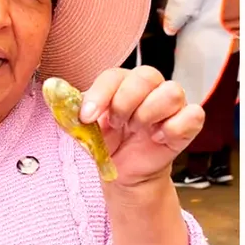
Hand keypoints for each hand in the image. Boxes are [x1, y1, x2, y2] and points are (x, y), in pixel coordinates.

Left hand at [79, 66, 203, 186]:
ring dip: (148, 114)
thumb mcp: (85, 127)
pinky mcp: (189, 123)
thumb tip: (52, 90)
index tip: (87, 116)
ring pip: (172, 92)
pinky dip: (173, 128)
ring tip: (137, 130)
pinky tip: (157, 138)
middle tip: (117, 123)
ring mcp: (173, 105)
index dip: (100, 94)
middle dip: (125, 102)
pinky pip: (193, 115)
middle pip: (147, 75)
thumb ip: (71, 109)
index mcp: (125, 82)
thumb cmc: (108, 142)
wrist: (124, 169)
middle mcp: (152, 87)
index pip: (115, 74)